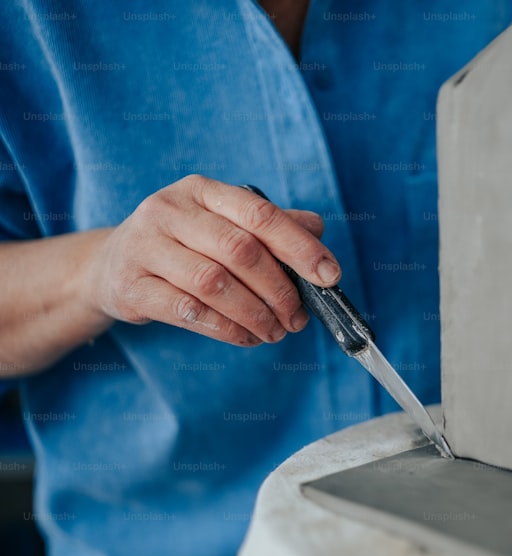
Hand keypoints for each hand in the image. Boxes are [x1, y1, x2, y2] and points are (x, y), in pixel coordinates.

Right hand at [84, 175, 340, 345]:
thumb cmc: (183, 244)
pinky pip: (189, 312)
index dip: (300, 247)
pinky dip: (227, 329)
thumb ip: (271, 225)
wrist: (110, 265)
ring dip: (256, 314)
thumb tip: (318, 229)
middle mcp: (170, 211)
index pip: (261, 214)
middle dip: (280, 290)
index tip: (329, 276)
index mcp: (202, 190)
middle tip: (298, 318)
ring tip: (275, 332)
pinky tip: (247, 337)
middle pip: (241, 251)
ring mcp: (145, 246)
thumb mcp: (224, 224)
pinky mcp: (131, 286)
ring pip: (215, 284)